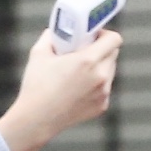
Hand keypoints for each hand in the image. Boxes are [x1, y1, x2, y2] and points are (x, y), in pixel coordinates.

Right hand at [0, 27, 120, 150]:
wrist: (36, 120)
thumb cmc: (36, 87)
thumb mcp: (38, 54)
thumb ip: (49, 36)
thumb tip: (55, 30)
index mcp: (88, 60)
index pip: (114, 39)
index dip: (105, 34)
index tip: (92, 37)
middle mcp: (101, 76)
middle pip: (113, 53)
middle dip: (101, 49)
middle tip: (84, 51)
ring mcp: (103, 93)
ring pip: (110, 71)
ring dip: (100, 67)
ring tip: (79, 72)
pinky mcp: (101, 106)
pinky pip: (104, 88)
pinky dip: (95, 85)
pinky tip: (77, 89)